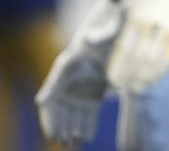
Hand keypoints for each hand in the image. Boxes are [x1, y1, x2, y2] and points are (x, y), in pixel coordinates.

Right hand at [36, 0, 122, 146]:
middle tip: (62, 142)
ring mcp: (81, 90)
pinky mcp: (95, 95)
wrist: (119, 31)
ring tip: (71, 145)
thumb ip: (98, 35)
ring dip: (70, 131)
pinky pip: (88, 116)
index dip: (48, 116)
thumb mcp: (104, 31)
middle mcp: (69, 82)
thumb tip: (89, 36)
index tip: (51, 131)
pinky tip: (85, 139)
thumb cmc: (108, 28)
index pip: (49, 97)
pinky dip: (86, 128)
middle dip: (59, 128)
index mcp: (64, 68)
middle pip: (59, 112)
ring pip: (72, 117)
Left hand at [107, 0, 168, 91]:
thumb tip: (86, 40)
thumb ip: (106, 28)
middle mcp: (152, 23)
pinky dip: (159, 73)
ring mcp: (167, 29)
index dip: (117, 65)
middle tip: (119, 88)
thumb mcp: (121, 10)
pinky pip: (168, 58)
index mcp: (135, 17)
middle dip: (129, 74)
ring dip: (144, 77)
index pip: (125, 46)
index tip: (110, 79)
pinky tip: (149, 81)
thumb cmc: (139, 3)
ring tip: (134, 88)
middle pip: (140, 55)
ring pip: (155, 59)